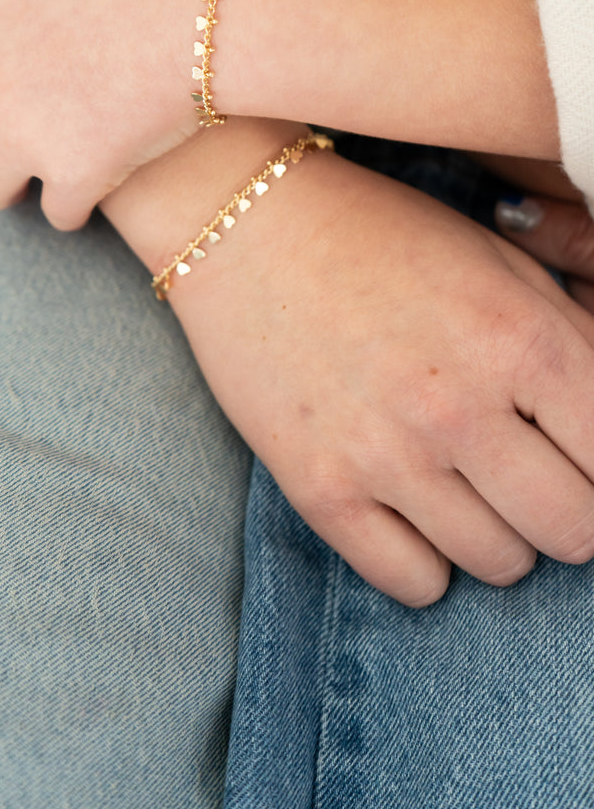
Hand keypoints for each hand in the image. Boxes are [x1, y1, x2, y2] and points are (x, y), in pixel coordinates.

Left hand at [0, 0, 203, 227]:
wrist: (199, 15)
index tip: (13, 98)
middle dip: (0, 138)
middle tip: (47, 125)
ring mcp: (28, 145)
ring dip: (18, 184)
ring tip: (54, 171)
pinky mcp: (77, 179)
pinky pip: (59, 214)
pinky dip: (75, 205)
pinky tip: (100, 187)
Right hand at [159, 149, 593, 605]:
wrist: (247, 224)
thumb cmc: (383, 235)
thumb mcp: (499, 259)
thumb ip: (572, 336)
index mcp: (521, 337)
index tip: (575, 459)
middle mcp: (459, 405)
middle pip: (572, 531)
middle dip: (564, 512)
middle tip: (529, 479)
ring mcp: (386, 453)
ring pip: (498, 564)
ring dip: (496, 535)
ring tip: (461, 484)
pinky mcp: (320, 487)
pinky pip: (415, 583)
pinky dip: (425, 562)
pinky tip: (408, 510)